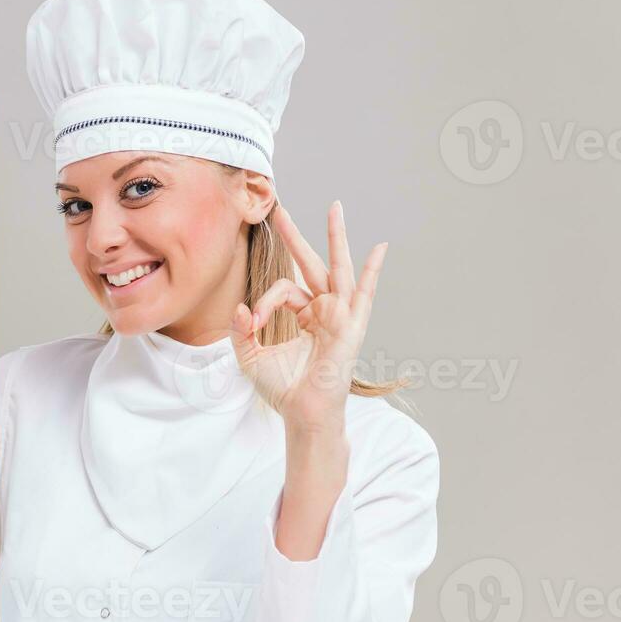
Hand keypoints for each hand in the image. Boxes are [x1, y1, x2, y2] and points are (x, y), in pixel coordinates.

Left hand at [229, 200, 385, 432]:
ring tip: (334, 208)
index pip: (283, 290)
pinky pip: (363, 294)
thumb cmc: (282, 388)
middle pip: (311, 265)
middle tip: (280, 210)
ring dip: (335, 238)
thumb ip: (242, 331)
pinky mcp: (350, 327)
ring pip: (336, 269)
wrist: (302, 413)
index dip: (264, 302)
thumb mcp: (251, 356)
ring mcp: (340, 316)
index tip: (252, 321)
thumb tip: (241, 308)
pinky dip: (372, 272)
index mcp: (304, 314)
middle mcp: (324, 310)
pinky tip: (379, 248)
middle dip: (296, 237)